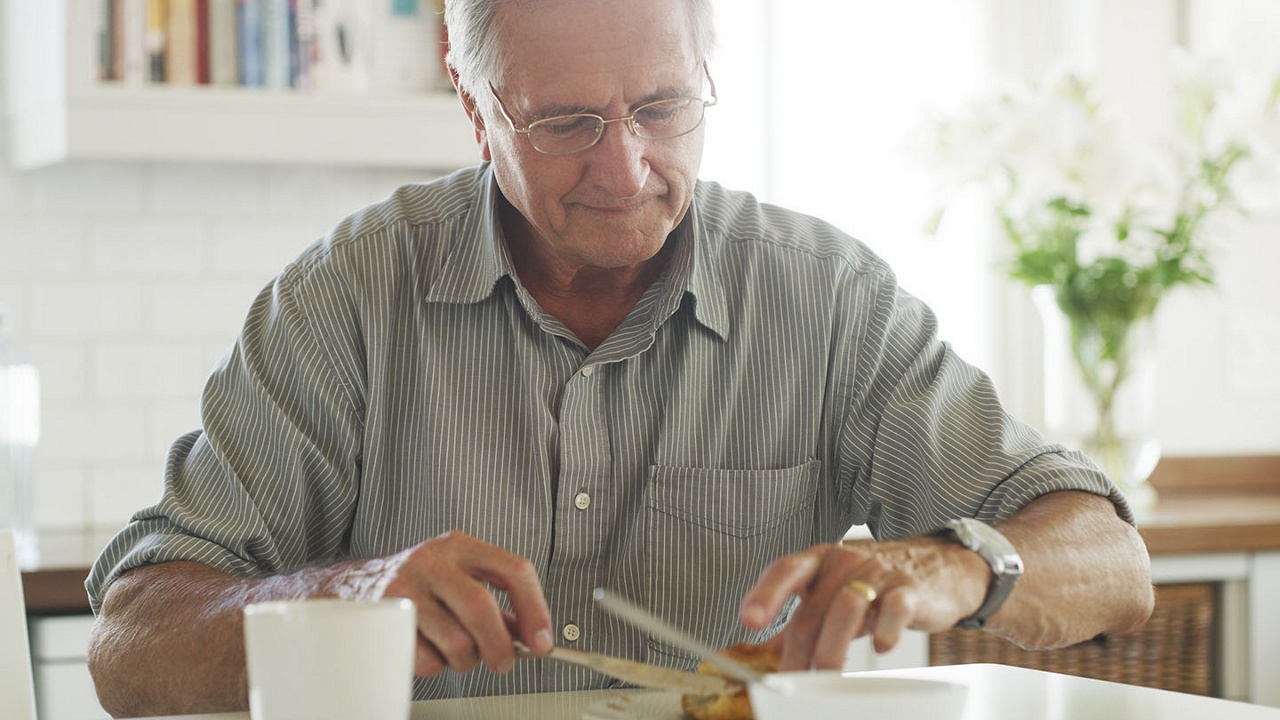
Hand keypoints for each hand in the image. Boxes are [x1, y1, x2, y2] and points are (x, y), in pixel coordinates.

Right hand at [371, 530, 553, 676]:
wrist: (353, 587)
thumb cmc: (418, 584)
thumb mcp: (459, 578)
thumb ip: (497, 604)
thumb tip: (532, 638)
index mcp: (460, 545)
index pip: (513, 570)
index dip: (535, 609)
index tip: (542, 641)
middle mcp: (432, 560)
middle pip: (482, 607)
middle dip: (501, 646)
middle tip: (504, 662)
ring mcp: (405, 588)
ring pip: (457, 641)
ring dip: (466, 661)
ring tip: (458, 654)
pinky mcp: (385, 619)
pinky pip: (428, 660)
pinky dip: (437, 667)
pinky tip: (429, 650)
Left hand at [739, 537, 988, 670]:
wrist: (939, 564)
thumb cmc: (878, 580)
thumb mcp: (835, 589)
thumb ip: (804, 614)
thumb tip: (771, 647)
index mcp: (820, 559)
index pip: (785, 570)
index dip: (765, 594)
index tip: (749, 621)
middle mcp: (845, 561)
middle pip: (813, 609)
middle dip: (801, 651)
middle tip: (796, 680)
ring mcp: (878, 573)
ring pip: (846, 608)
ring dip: (833, 648)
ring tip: (830, 673)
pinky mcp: (909, 589)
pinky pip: (893, 609)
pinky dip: (884, 631)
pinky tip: (880, 647)